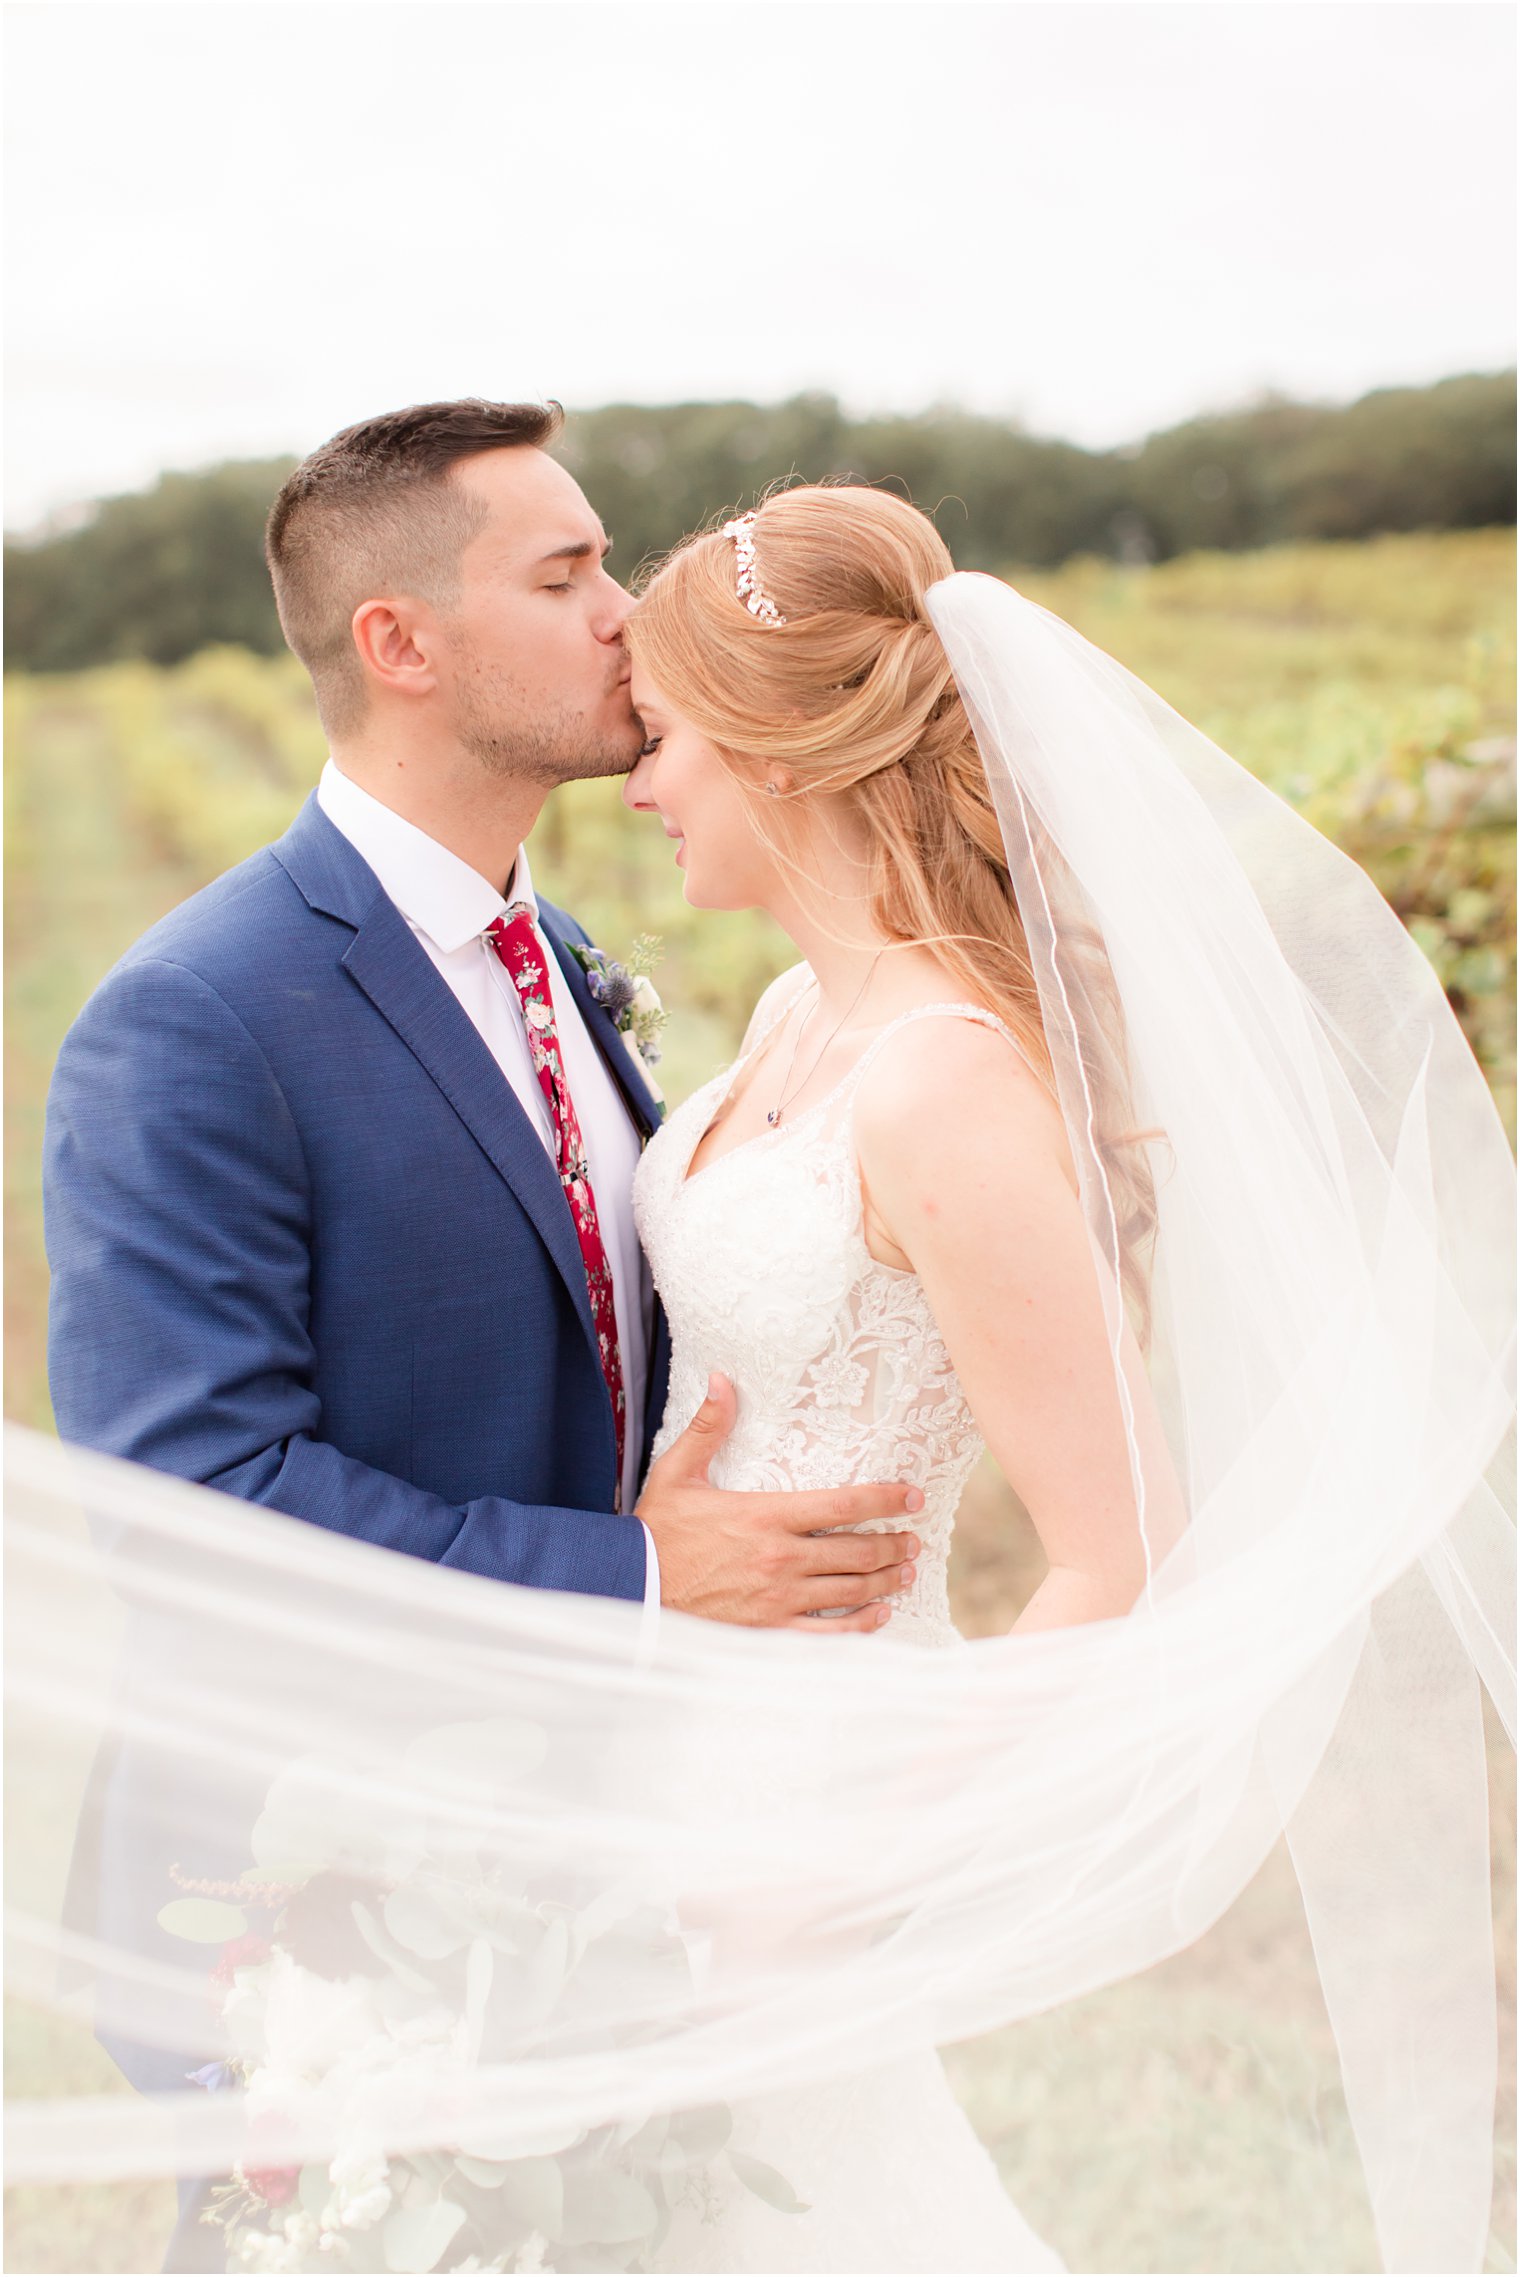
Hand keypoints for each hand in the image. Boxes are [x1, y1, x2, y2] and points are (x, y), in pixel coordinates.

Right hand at [636, 1374, 922, 1631]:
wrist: (632, 1589)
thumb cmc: (657, 1530)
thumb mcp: (678, 1472)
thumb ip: (709, 1427)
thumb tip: (722, 1378)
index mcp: (766, 1515)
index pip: (843, 1504)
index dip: (886, 1499)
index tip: (913, 1497)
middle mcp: (780, 1557)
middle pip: (858, 1550)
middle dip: (894, 1544)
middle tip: (914, 1539)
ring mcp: (778, 1598)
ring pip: (850, 1589)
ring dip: (886, 1580)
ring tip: (907, 1571)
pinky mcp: (770, 1630)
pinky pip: (828, 1632)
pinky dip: (861, 1625)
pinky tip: (879, 1616)